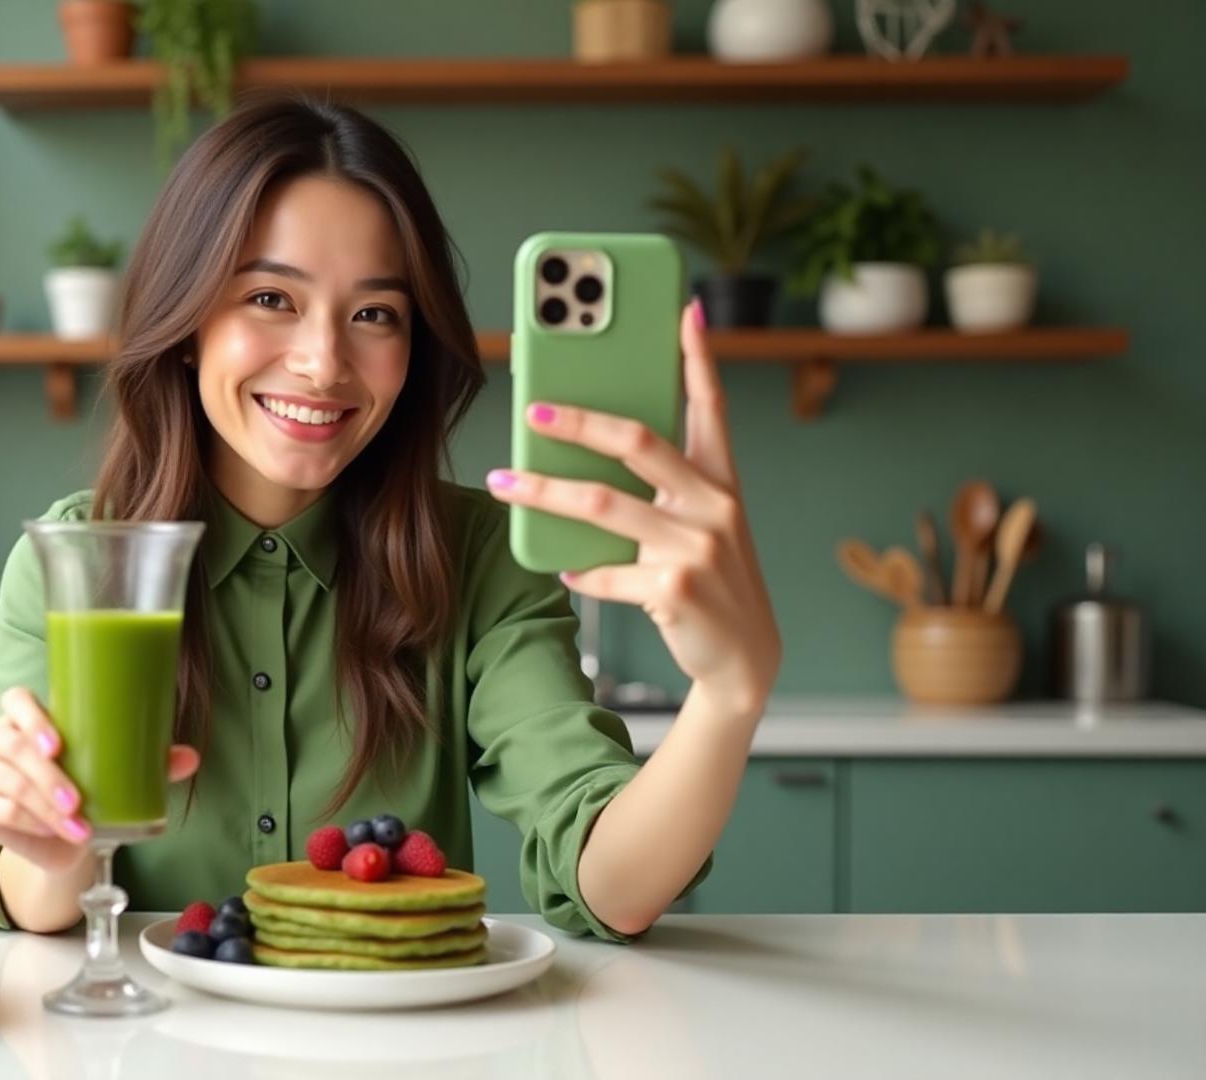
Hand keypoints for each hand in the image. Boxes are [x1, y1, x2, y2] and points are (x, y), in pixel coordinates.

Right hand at [0, 686, 202, 873]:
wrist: (65, 838)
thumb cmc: (86, 786)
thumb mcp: (116, 770)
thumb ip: (150, 760)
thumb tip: (190, 757)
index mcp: (25, 715)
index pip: (16, 700)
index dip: (32, 718)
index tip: (58, 744)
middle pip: (9, 745)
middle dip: (45, 774)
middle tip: (76, 800)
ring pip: (8, 782)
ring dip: (44, 807)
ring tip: (78, 827)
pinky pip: (0, 811)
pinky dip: (31, 823)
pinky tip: (56, 832)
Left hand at [487, 300, 780, 716]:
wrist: (743, 660)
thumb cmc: (710, 580)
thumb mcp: (700, 524)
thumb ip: (662, 487)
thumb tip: (588, 448)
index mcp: (722, 481)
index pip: (712, 405)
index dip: (698, 356)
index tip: (682, 308)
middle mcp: (715, 505)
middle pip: (638, 442)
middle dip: (579, 420)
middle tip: (531, 409)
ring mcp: (697, 547)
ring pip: (602, 504)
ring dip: (543, 493)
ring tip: (501, 483)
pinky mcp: (675, 590)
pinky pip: (605, 573)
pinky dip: (580, 572)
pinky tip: (563, 569)